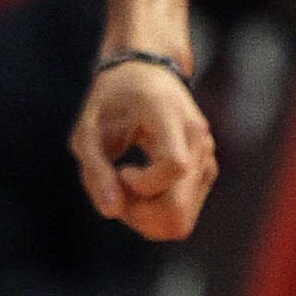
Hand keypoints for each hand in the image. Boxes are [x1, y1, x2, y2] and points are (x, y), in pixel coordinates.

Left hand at [69, 59, 216, 242]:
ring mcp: (206, 159)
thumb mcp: (88, 130)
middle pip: (179, 210)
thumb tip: (111, 213)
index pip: (175, 166)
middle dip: (139, 215)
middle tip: (115, 190)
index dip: (142, 183)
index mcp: (171, 118)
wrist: (146, 75)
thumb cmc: (112, 100)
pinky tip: (138, 187)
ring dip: (145, 216)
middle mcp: (199, 140)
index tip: (121, 170)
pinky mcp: (205, 173)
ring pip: (181, 220)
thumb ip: (95, 170)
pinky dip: (155, 213)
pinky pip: (183, 215)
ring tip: (123, 186)